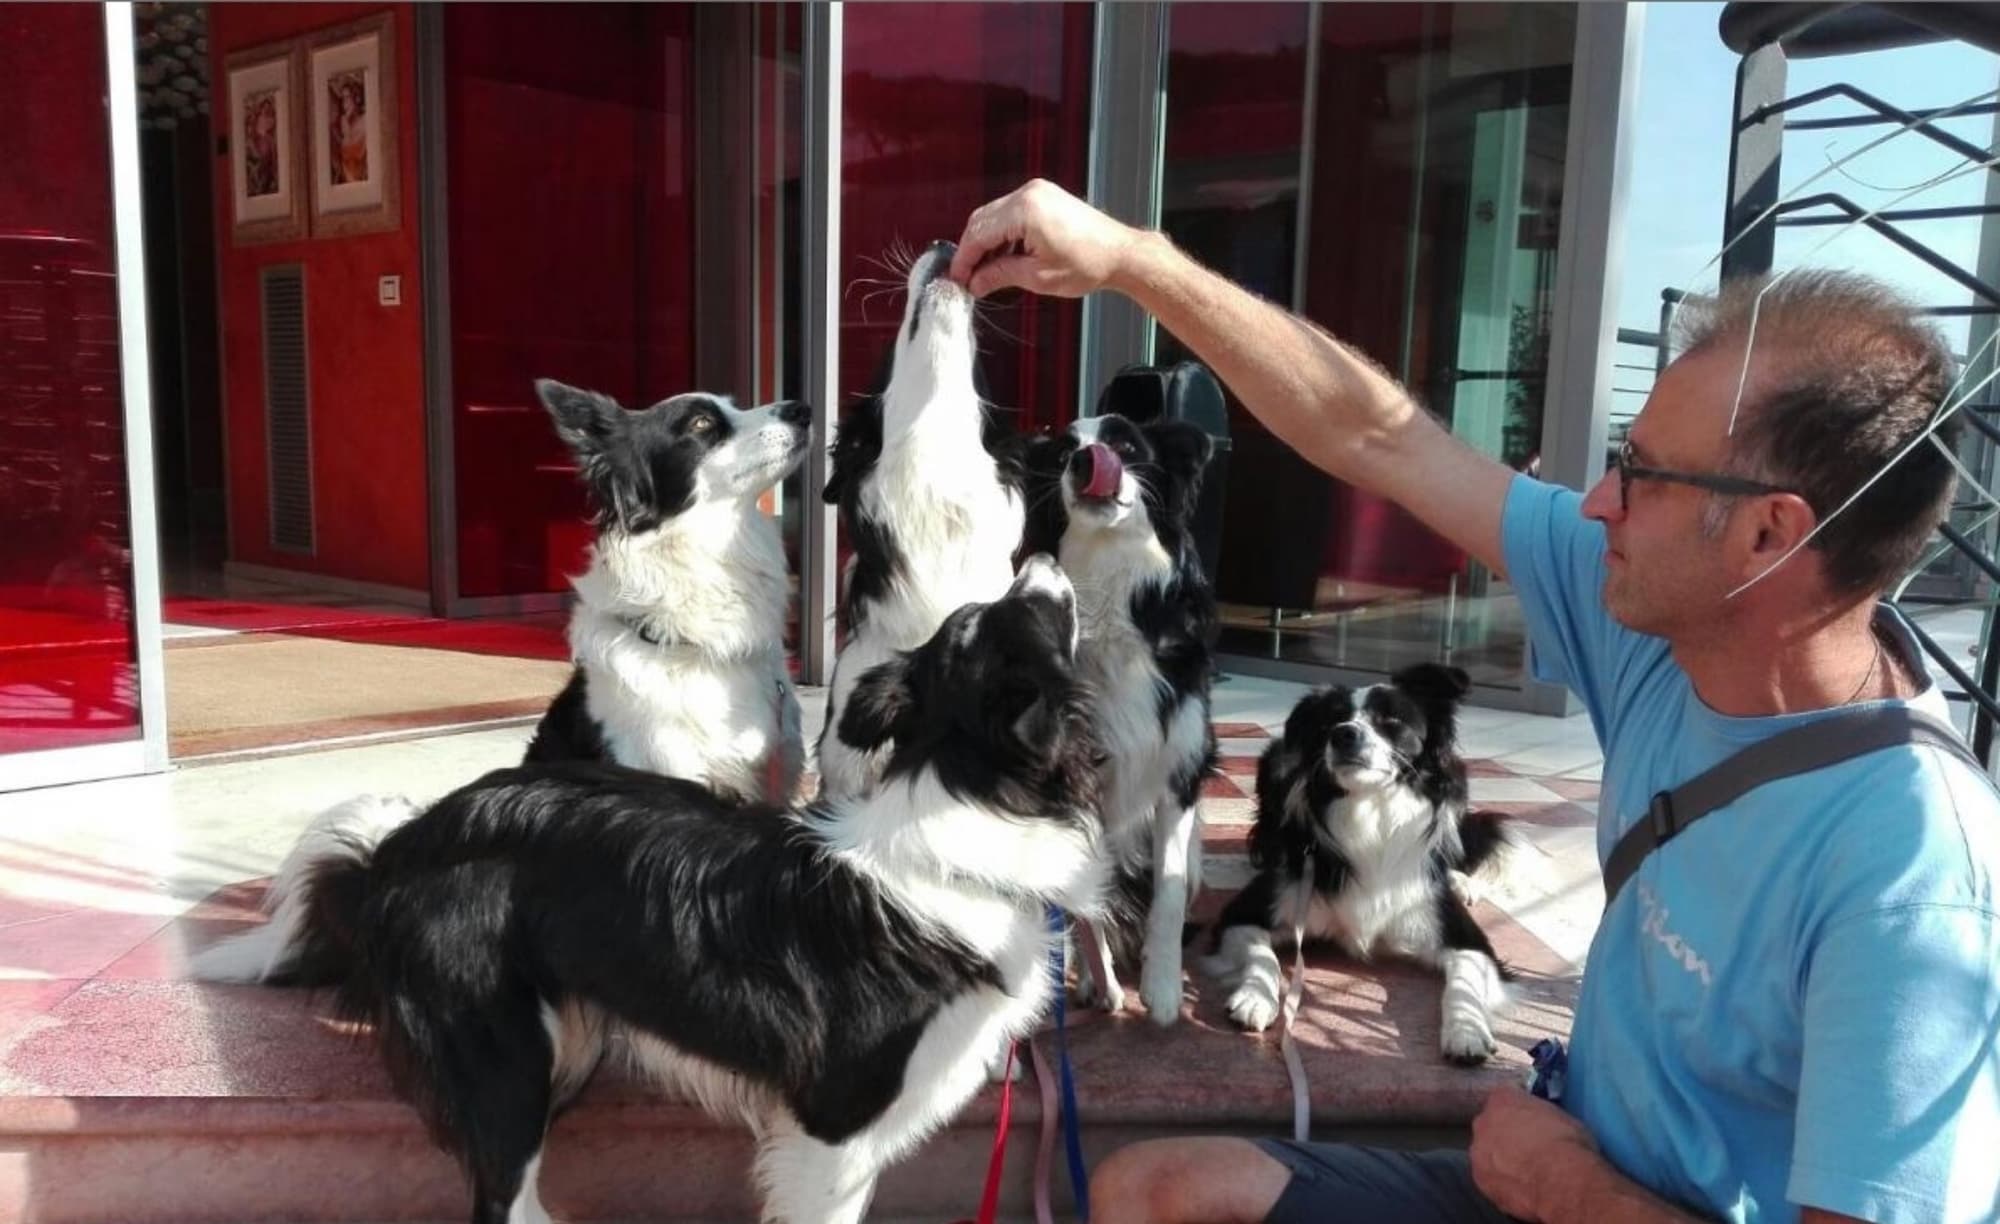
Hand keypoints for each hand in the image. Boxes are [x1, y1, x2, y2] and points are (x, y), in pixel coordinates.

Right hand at [950, 179, 1145, 298]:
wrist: (1120, 253)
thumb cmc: (1088, 264)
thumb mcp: (1037, 277)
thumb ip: (1000, 275)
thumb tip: (976, 282)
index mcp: (1025, 211)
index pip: (979, 233)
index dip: (964, 259)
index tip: (957, 278)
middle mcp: (1028, 194)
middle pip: (982, 220)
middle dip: (972, 250)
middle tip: (967, 277)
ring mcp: (1037, 192)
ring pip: (994, 215)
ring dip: (986, 241)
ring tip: (985, 272)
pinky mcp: (1044, 196)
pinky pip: (1010, 212)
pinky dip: (1002, 232)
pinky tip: (1003, 256)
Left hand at [1468, 1084, 1600, 1220]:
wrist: (1559, 1180)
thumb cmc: (1566, 1145)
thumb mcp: (1564, 1118)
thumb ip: (1544, 1117)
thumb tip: (1549, 1126)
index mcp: (1503, 1099)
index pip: (1505, 1098)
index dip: (1521, 1112)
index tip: (1533, 1122)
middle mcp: (1484, 1122)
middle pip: (1490, 1125)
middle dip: (1506, 1135)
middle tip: (1528, 1148)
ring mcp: (1478, 1152)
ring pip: (1487, 1153)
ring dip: (1501, 1159)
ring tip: (1526, 1172)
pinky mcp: (1481, 1180)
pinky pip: (1490, 1178)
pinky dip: (1503, 1182)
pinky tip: (1522, 1187)